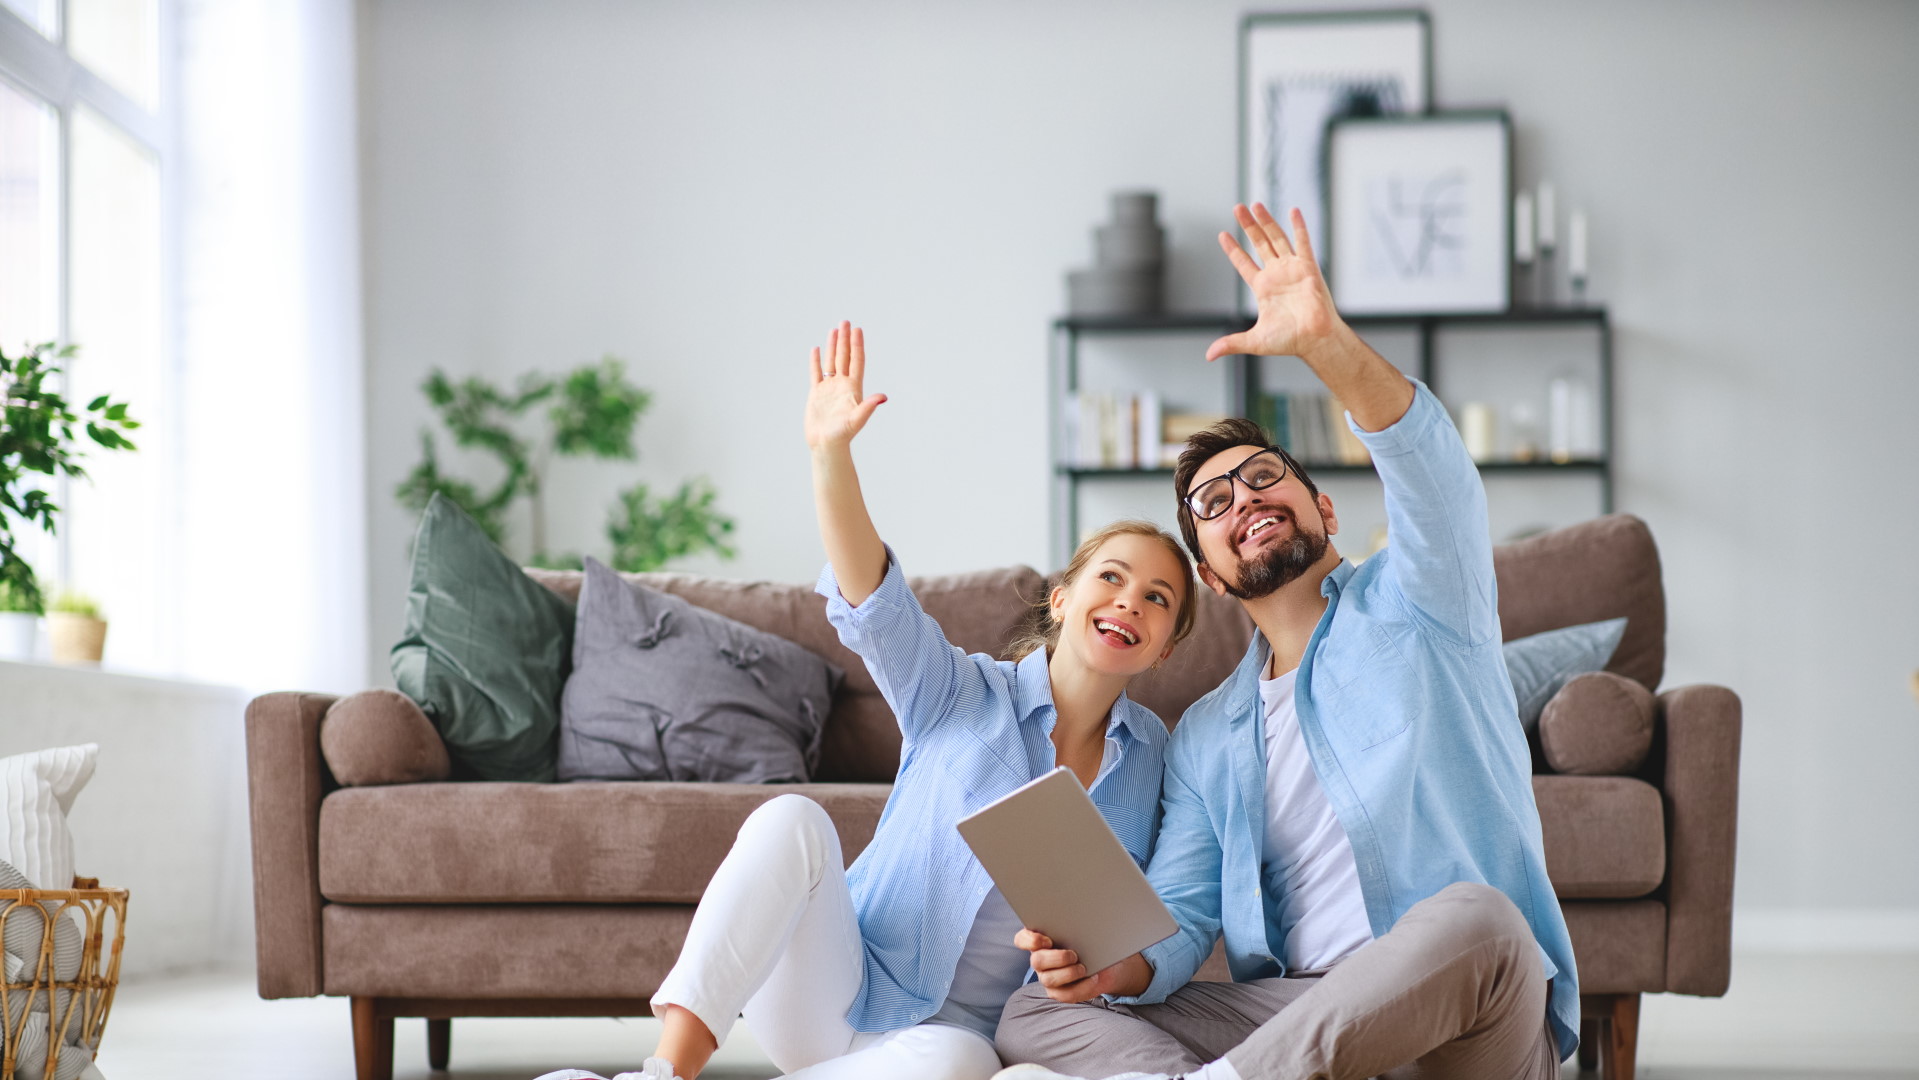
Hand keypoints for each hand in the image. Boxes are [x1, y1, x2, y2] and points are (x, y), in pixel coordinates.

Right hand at [805, 320, 886, 450]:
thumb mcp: (858, 419)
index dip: (857, 345)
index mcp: (853, 388)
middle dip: (846, 339)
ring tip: (834, 330)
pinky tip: (817, 349)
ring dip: (833, 346)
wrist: (827, 445)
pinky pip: (816, 373)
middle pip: (845, 357)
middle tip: (846, 321)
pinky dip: (816, 361)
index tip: (858, 330)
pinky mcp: (817, 393)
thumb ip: (869, 407)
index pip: (856, 361)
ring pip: (832, 361)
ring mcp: (830, 388)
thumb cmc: (843, 434)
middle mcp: (842, 385)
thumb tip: (883, 397)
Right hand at [1015, 929, 1149, 1002]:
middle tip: (1073, 954)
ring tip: (1084, 967)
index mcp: (1041, 938)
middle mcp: (1040, 959)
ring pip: (1049, 979)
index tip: (1047, 940)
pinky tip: (1093, 979)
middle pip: (1037, 961)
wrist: (1108, 962)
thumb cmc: (1094, 939)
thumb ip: (1079, 921)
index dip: (1030, 940)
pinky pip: (1065, 995)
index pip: (1022, 939)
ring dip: (1068, 973)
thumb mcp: (1088, 927)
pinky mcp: (1060, 993)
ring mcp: (1048, 977)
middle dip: (1055, 958)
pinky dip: (1081, 987)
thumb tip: (1084, 912)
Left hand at [1205, 204, 1343, 362]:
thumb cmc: (1289, 341)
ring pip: (1276, 238)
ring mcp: (1292, 269)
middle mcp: (1276, 274)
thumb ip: (1231, 343)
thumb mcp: (1254, 341)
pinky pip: (1303, 243)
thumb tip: (1209, 355)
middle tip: (1237, 207)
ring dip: (1266, 221)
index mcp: (1262, 288)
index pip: (1243, 263)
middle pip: (1259, 244)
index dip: (1233, 250)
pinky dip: (1299, 226)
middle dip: (1248, 226)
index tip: (1222, 235)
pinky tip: (1293, 210)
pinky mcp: (1308, 267)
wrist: (1314, 339)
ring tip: (1255, 204)